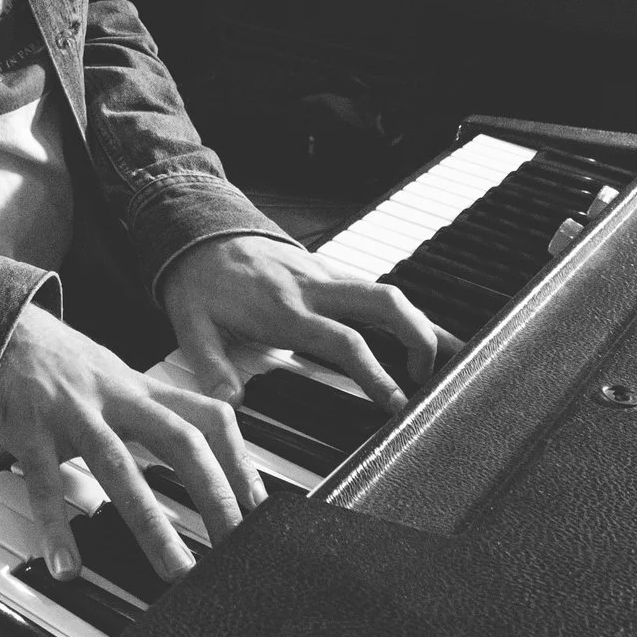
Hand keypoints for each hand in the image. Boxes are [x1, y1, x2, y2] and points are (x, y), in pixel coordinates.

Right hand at [0, 302, 266, 584]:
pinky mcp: (29, 430)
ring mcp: (73, 413)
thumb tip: (200, 452)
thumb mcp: (118, 378)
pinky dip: (56, 527)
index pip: (208, 417)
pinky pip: (45, 484)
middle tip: (234, 543)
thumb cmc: (62, 362)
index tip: (259, 506)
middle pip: (180, 440)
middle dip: (214, 492)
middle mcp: (116, 397)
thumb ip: (154, 412)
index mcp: (142, 389)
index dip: (240, 460)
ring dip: (151, 522)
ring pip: (119, 466)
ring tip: (175, 570)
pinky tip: (67, 566)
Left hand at [159, 234, 459, 411]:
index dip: (375, 373)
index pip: (343, 341)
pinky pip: (374, 287)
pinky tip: (424, 329)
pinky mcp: (327, 270)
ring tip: (445, 359)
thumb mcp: (190, 326)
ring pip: (387, 291)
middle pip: (383, 304)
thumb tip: (232, 406)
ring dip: (419, 323)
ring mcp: (323, 274)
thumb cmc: (197, 282)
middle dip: (417, 338)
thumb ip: (212, 367)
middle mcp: (312, 288)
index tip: (397, 403)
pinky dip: (402, 310)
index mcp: (284, 309)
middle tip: (427, 381)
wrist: (195, 231)